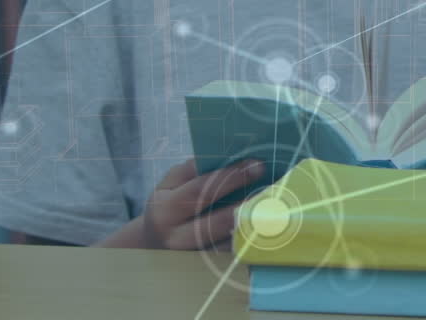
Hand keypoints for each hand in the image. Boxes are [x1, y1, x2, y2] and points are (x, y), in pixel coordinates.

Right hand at [140, 159, 264, 250]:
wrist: (152, 243)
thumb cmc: (169, 204)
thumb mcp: (171, 184)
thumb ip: (193, 170)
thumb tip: (230, 156)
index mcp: (164, 210)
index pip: (200, 191)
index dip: (230, 178)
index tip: (256, 165)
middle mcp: (175, 237)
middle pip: (216, 222)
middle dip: (246, 203)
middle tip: (272, 188)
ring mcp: (190, 257)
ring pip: (226, 243)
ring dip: (251, 226)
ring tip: (273, 208)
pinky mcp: (205, 269)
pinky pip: (230, 255)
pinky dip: (248, 241)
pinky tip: (265, 226)